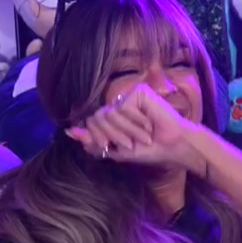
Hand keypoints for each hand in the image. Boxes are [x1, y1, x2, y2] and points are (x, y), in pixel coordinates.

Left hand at [68, 85, 202, 169]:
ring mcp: (128, 97)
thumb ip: (92, 141)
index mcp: (111, 118)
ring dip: (126, 131)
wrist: (172, 146)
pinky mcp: (139, 92)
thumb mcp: (115, 150)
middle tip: (130, 144)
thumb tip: (68, 131)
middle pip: (96, 118)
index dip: (96, 137)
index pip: (89, 123)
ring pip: (108, 115)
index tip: (111, 148)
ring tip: (143, 136)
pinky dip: (135, 122)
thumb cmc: (148, 150)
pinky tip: (148, 124)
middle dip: (112, 136)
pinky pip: (123, 108)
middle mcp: (117, 105)